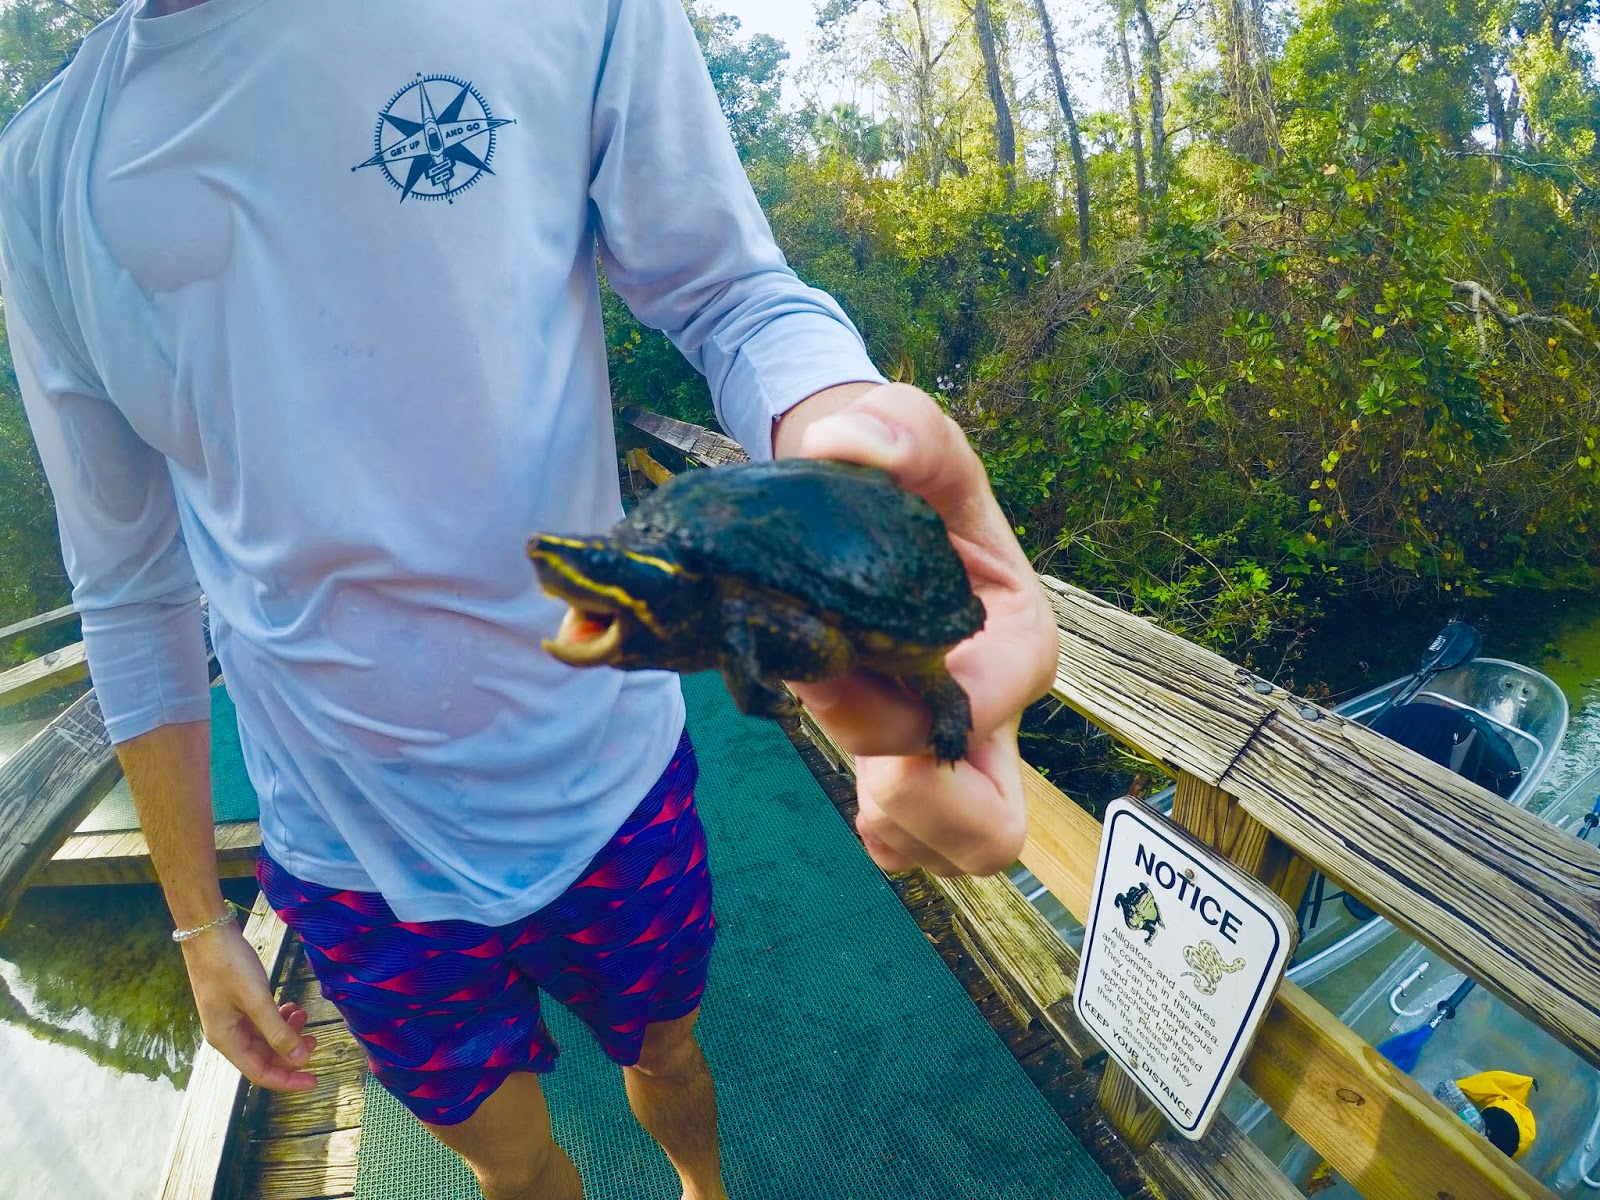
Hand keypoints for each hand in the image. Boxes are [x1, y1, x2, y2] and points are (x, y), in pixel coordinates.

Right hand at [182, 922, 317, 1091]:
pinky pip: (262, 1021)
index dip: (288, 1080)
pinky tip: (293, 1006)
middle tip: (316, 1039)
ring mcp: (232, 1019)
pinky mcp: (238, 1003)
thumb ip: (278, 1031)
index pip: (260, 1073)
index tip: (314, 1082)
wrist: (208, 933)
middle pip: (264, 1057)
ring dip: (287, 1032)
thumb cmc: (229, 966)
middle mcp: (228, 1035)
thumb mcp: (257, 1000)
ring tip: (305, 1015)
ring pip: (265, 1038)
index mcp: (226, 1040)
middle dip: (291, 1052)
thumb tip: (300, 1060)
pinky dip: (280, 1017)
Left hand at [774, 382, 1055, 876]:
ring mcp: (959, 755)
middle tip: (842, 722)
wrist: (856, 506)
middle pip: (994, 824)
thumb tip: (850, 449)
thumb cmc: (897, 477)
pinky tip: (845, 763)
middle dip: (916, 796)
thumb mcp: (909, 430)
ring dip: (888, 815)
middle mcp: (998, 708)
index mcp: (1018, 636)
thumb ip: (899, 427)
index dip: (918, 702)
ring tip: (841, 737)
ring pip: (951, 851)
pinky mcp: (912, 778)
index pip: (1000, 702)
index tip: (840, 656)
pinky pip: (908, 849)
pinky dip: (877, 827)